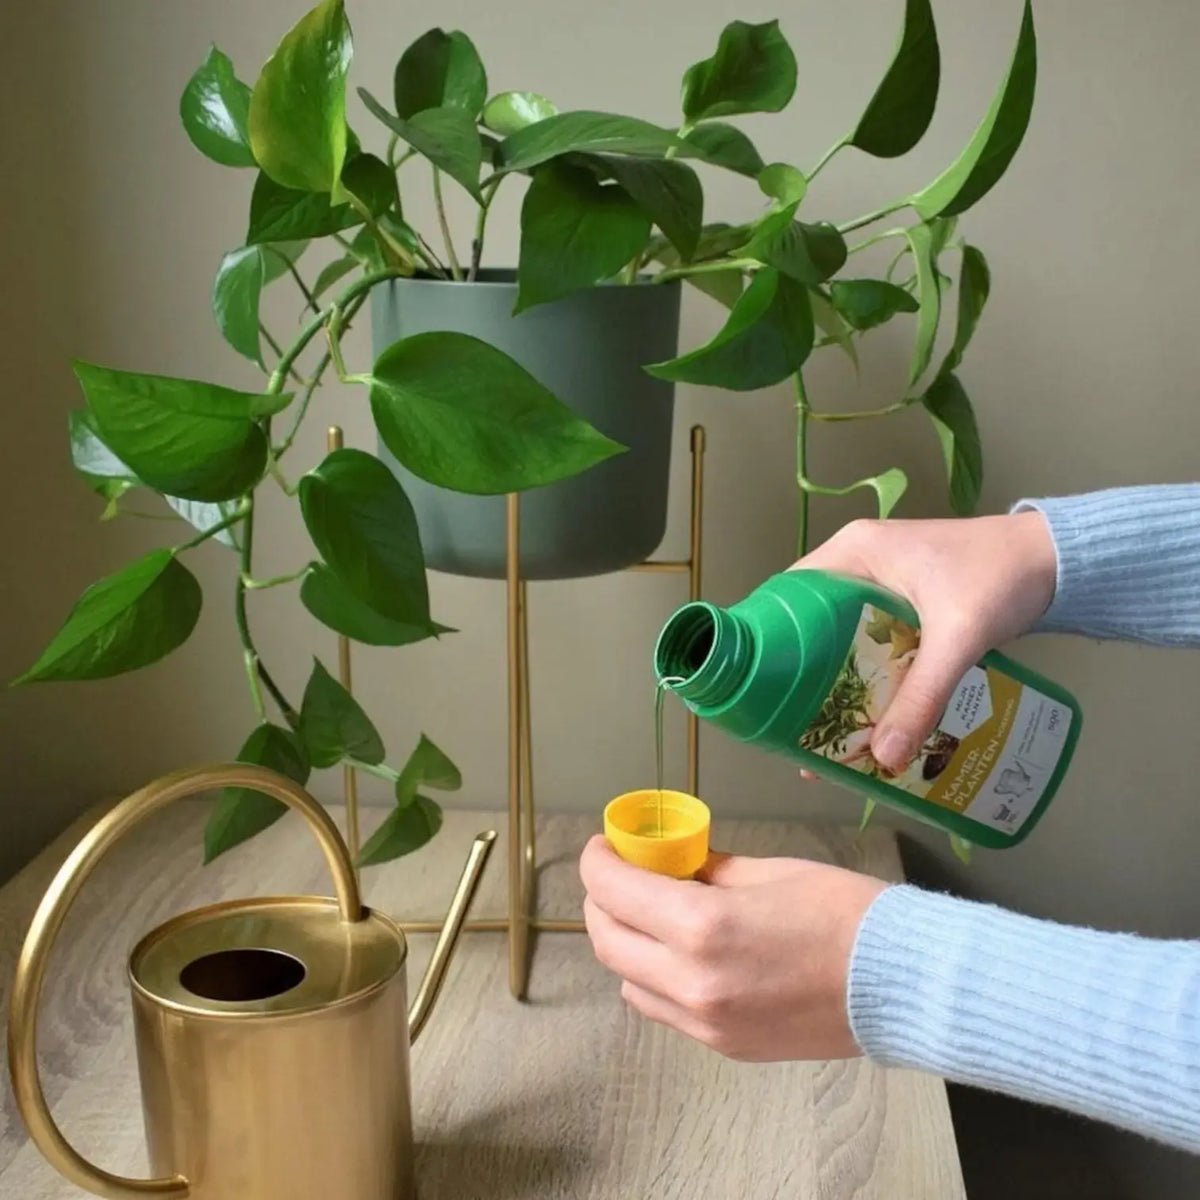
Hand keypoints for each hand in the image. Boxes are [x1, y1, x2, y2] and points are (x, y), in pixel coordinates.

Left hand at [579, 835, 886, 1061]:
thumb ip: (708, 868)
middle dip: (603, 901)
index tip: (604, 846)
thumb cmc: (841, 911)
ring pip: (628, 980)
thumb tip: (675, 863)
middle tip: (619, 875)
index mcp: (702, 926)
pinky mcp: (724, 1046)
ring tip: (651, 915)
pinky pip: (663, 1010)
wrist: (899, 982)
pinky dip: (654, 978)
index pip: (615, 890)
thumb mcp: (768, 870)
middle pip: (607, 940)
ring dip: (625, 943)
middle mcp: (691, 981)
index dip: (598, 861)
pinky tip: (680, 954)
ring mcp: (705, 1022)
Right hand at [794, 510, 1056, 772]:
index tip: (762, 688)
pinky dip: (868, 675)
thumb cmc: (1003, 578)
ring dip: (837, 679)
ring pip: (842, 636)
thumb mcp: (958, 637)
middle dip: (804, 674)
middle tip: (791, 724)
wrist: (1063, 560)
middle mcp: (860, 562)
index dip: (772, 639)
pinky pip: (872, 643)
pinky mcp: (908, 604)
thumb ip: (923, 695)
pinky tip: (870, 714)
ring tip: (824, 730)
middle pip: (812, 622)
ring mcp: (884, 583)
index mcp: (855, 550)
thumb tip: (884, 757)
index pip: (790, 593)